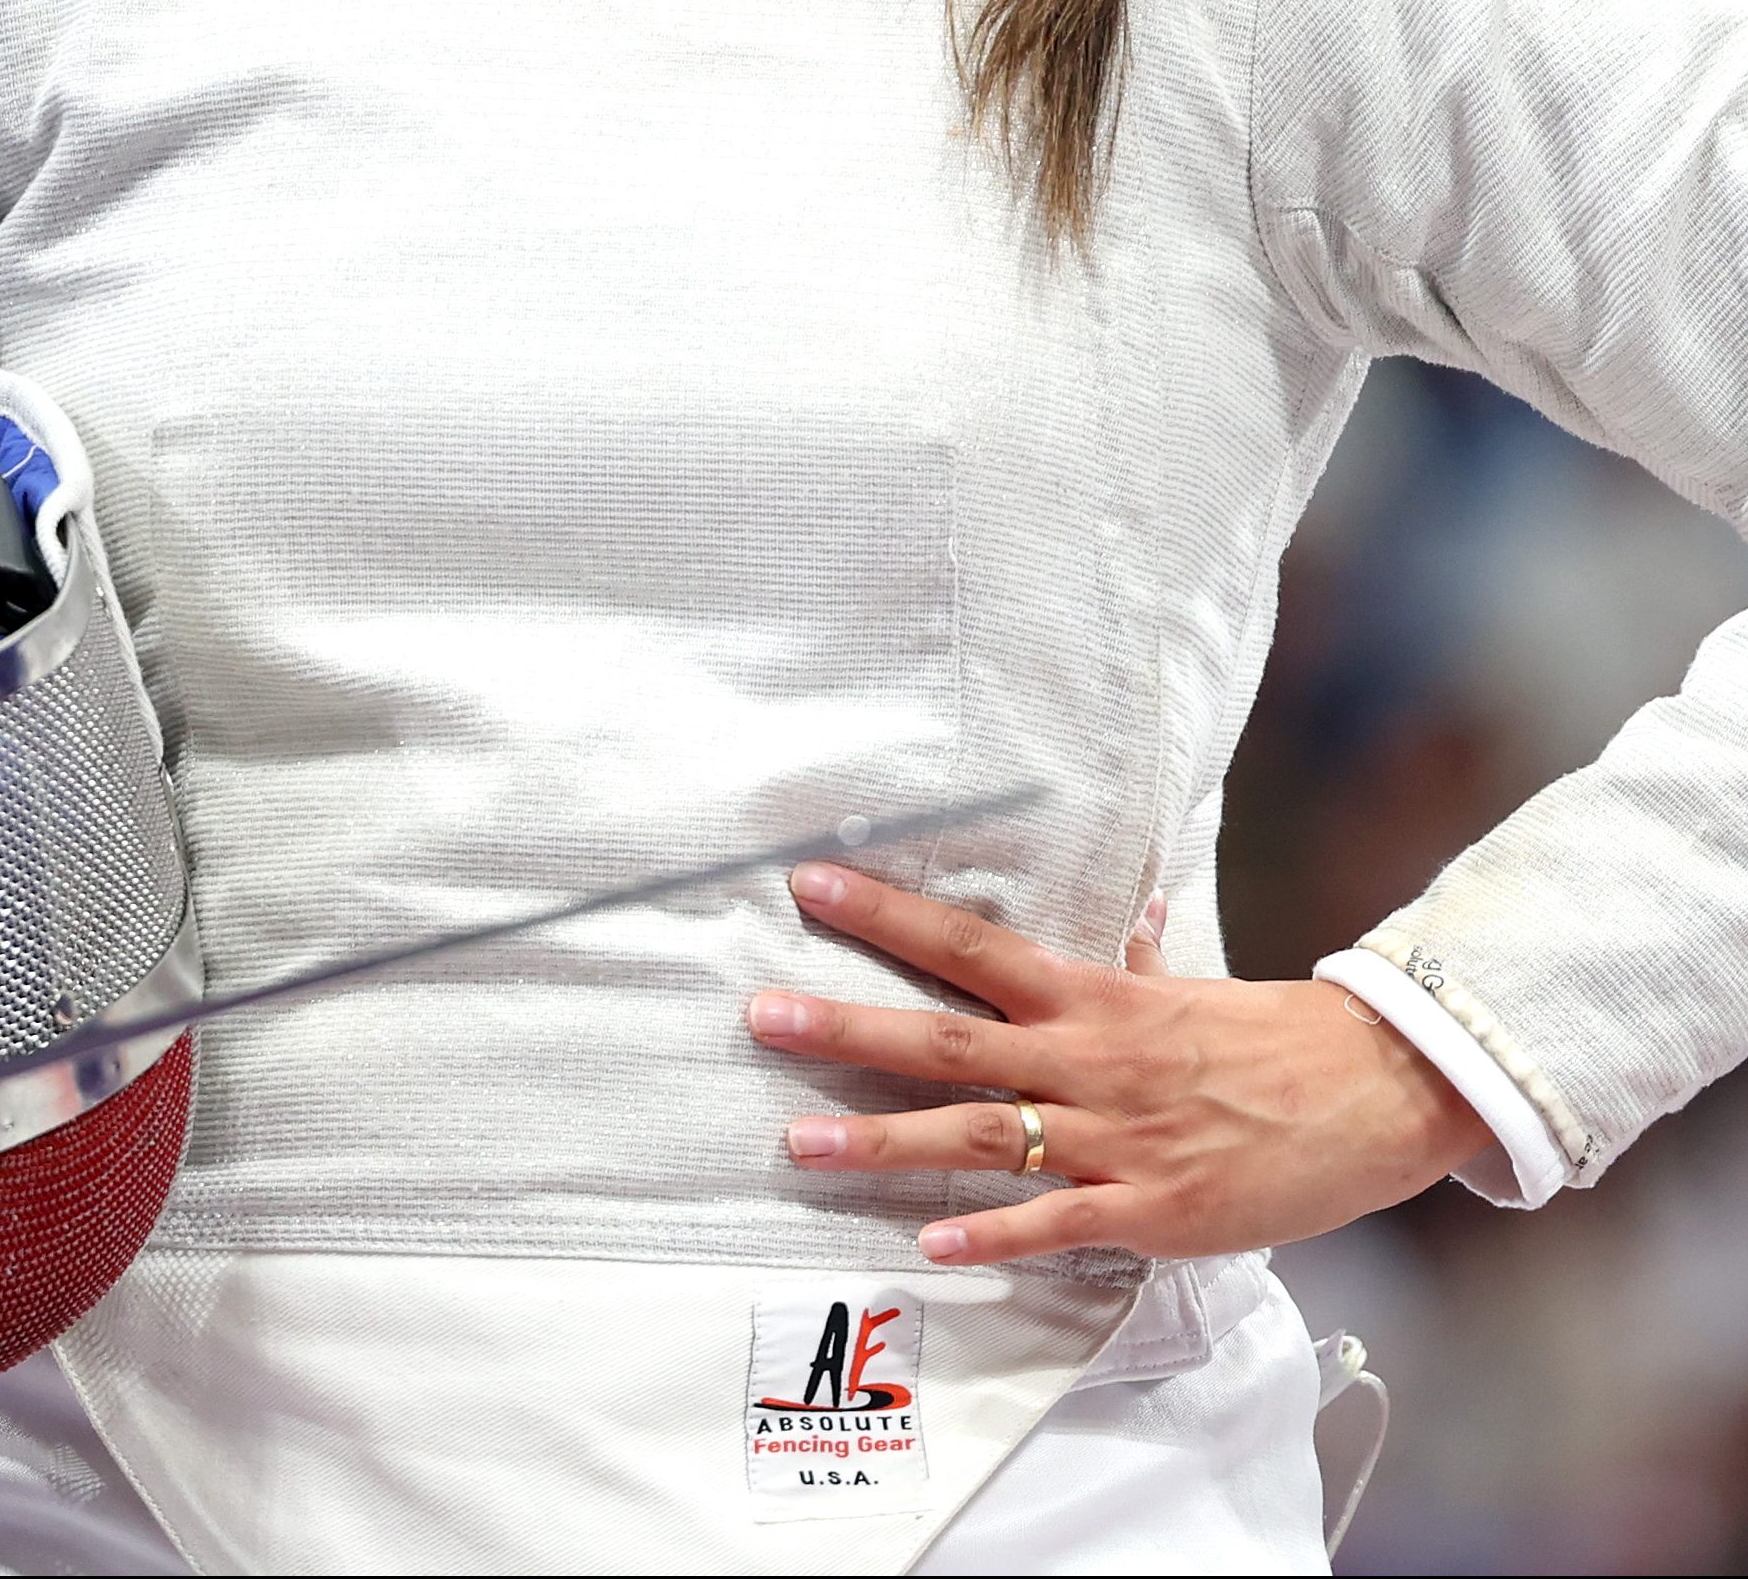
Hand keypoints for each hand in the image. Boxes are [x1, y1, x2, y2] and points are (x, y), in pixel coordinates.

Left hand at [747, 861, 1490, 1264]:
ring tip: (798, 1142)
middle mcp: (1086, 1057)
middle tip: (763, 1015)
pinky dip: (995, 1237)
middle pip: (946, 1039)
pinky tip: (932, 1247)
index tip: (812, 885)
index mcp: (1092, 996)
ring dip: (884, 1141)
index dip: (887, 914)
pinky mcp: (1146, 1207)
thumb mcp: (1193, 990)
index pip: (968, 945)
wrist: (1370, 1092)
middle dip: (848, 1028)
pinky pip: (1055, 1223)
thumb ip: (1146, 960)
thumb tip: (1137, 912)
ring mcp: (1111, 1135)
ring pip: (979, 1134)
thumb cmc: (1275, 1038)